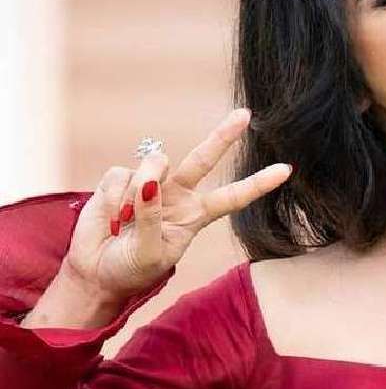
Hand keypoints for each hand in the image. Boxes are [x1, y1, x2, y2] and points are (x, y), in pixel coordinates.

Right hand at [61, 109, 290, 304]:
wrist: (97, 273)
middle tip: (245, 115)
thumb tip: (150, 181)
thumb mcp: (151, 254)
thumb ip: (152, 219)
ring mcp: (149, 184)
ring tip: (127, 224)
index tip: (286, 169)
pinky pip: (122, 175)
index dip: (257, 184)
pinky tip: (113, 218)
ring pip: (155, 164)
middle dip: (223, 136)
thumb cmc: (131, 270)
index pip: (232, 198)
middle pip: (203, 159)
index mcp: (194, 217)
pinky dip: (117, 199)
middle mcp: (177, 195)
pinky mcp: (119, 179)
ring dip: (139, 194)